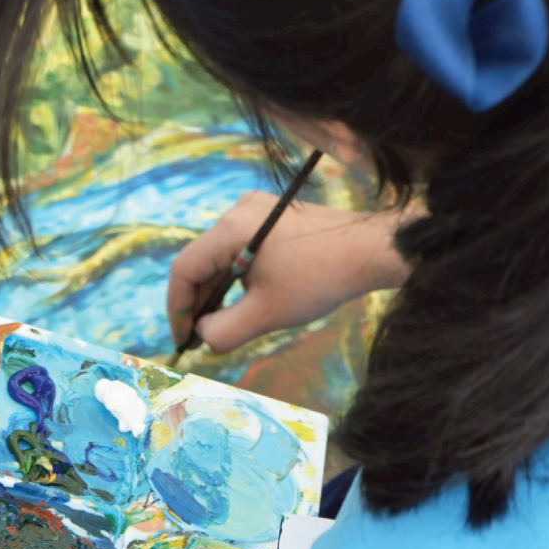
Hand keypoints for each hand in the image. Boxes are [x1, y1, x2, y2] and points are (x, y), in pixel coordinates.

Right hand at [167, 191, 411, 353]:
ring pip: (219, 257)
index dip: (177, 309)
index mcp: (230, 229)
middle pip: (201, 262)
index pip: (184, 270)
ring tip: (219, 324)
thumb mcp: (266, 314)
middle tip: (198, 338)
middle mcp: (237, 211)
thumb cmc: (320, 279)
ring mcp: (254, 210)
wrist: (372, 249)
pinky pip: (238, 249)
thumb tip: (201, 336)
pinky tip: (241, 302)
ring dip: (216, 292)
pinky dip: (234, 277)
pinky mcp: (269, 216)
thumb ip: (223, 331)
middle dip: (197, 303)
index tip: (182, 339)